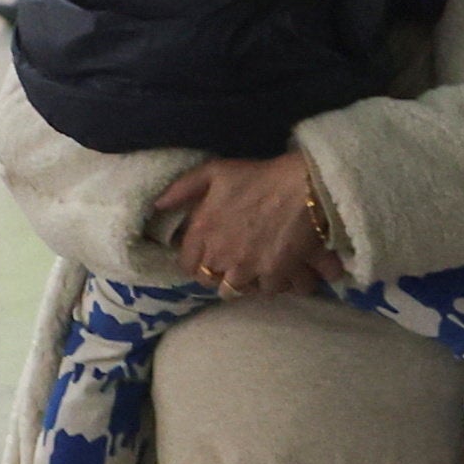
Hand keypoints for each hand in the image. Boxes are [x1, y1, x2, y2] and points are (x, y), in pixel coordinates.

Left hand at [151, 152, 340, 297]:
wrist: (305, 188)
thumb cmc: (259, 177)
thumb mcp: (214, 172)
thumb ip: (182, 189)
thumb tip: (158, 205)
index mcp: (202, 233)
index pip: (188, 266)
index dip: (197, 264)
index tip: (207, 259)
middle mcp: (221, 256)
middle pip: (213, 284)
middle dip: (221, 278)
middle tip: (233, 267)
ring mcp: (249, 269)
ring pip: (241, 291)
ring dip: (247, 284)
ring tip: (257, 272)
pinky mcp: (276, 276)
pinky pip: (271, 291)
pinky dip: (277, 284)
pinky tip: (282, 273)